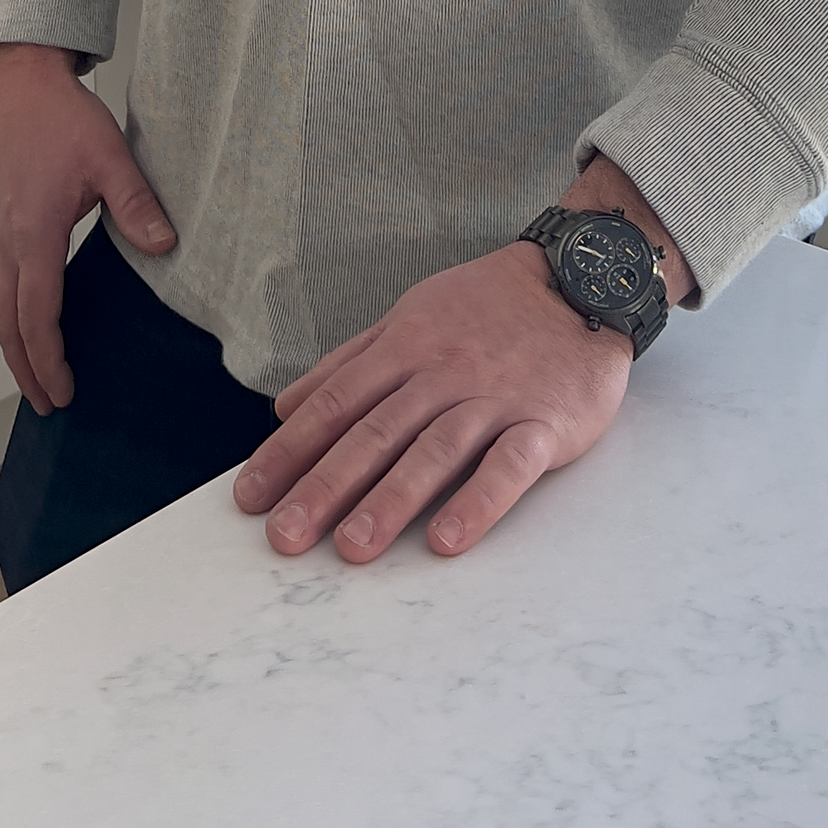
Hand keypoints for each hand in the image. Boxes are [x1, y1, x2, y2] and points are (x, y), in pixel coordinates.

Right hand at [0, 41, 173, 412]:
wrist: (20, 83)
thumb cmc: (57, 117)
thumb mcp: (108, 158)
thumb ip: (136, 205)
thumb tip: (165, 246)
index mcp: (33, 236)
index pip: (35, 317)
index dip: (48, 360)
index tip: (64, 390)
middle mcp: (8, 243)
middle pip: (6, 324)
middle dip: (24, 369)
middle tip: (46, 403)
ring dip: (15, 345)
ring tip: (36, 375)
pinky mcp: (1, 223)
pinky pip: (2, 282)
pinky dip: (13, 314)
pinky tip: (32, 318)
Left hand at [232, 242, 632, 564]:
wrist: (578, 279)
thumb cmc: (486, 307)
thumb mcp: (409, 317)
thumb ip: (346, 363)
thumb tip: (284, 407)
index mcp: (405, 348)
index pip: (336, 404)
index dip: (290, 451)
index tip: (249, 498)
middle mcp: (442, 373)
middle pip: (376, 433)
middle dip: (325, 486)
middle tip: (285, 537)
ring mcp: (494, 398)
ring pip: (435, 450)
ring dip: (392, 499)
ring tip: (352, 548)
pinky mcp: (545, 422)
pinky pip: (509, 464)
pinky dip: (478, 501)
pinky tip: (447, 540)